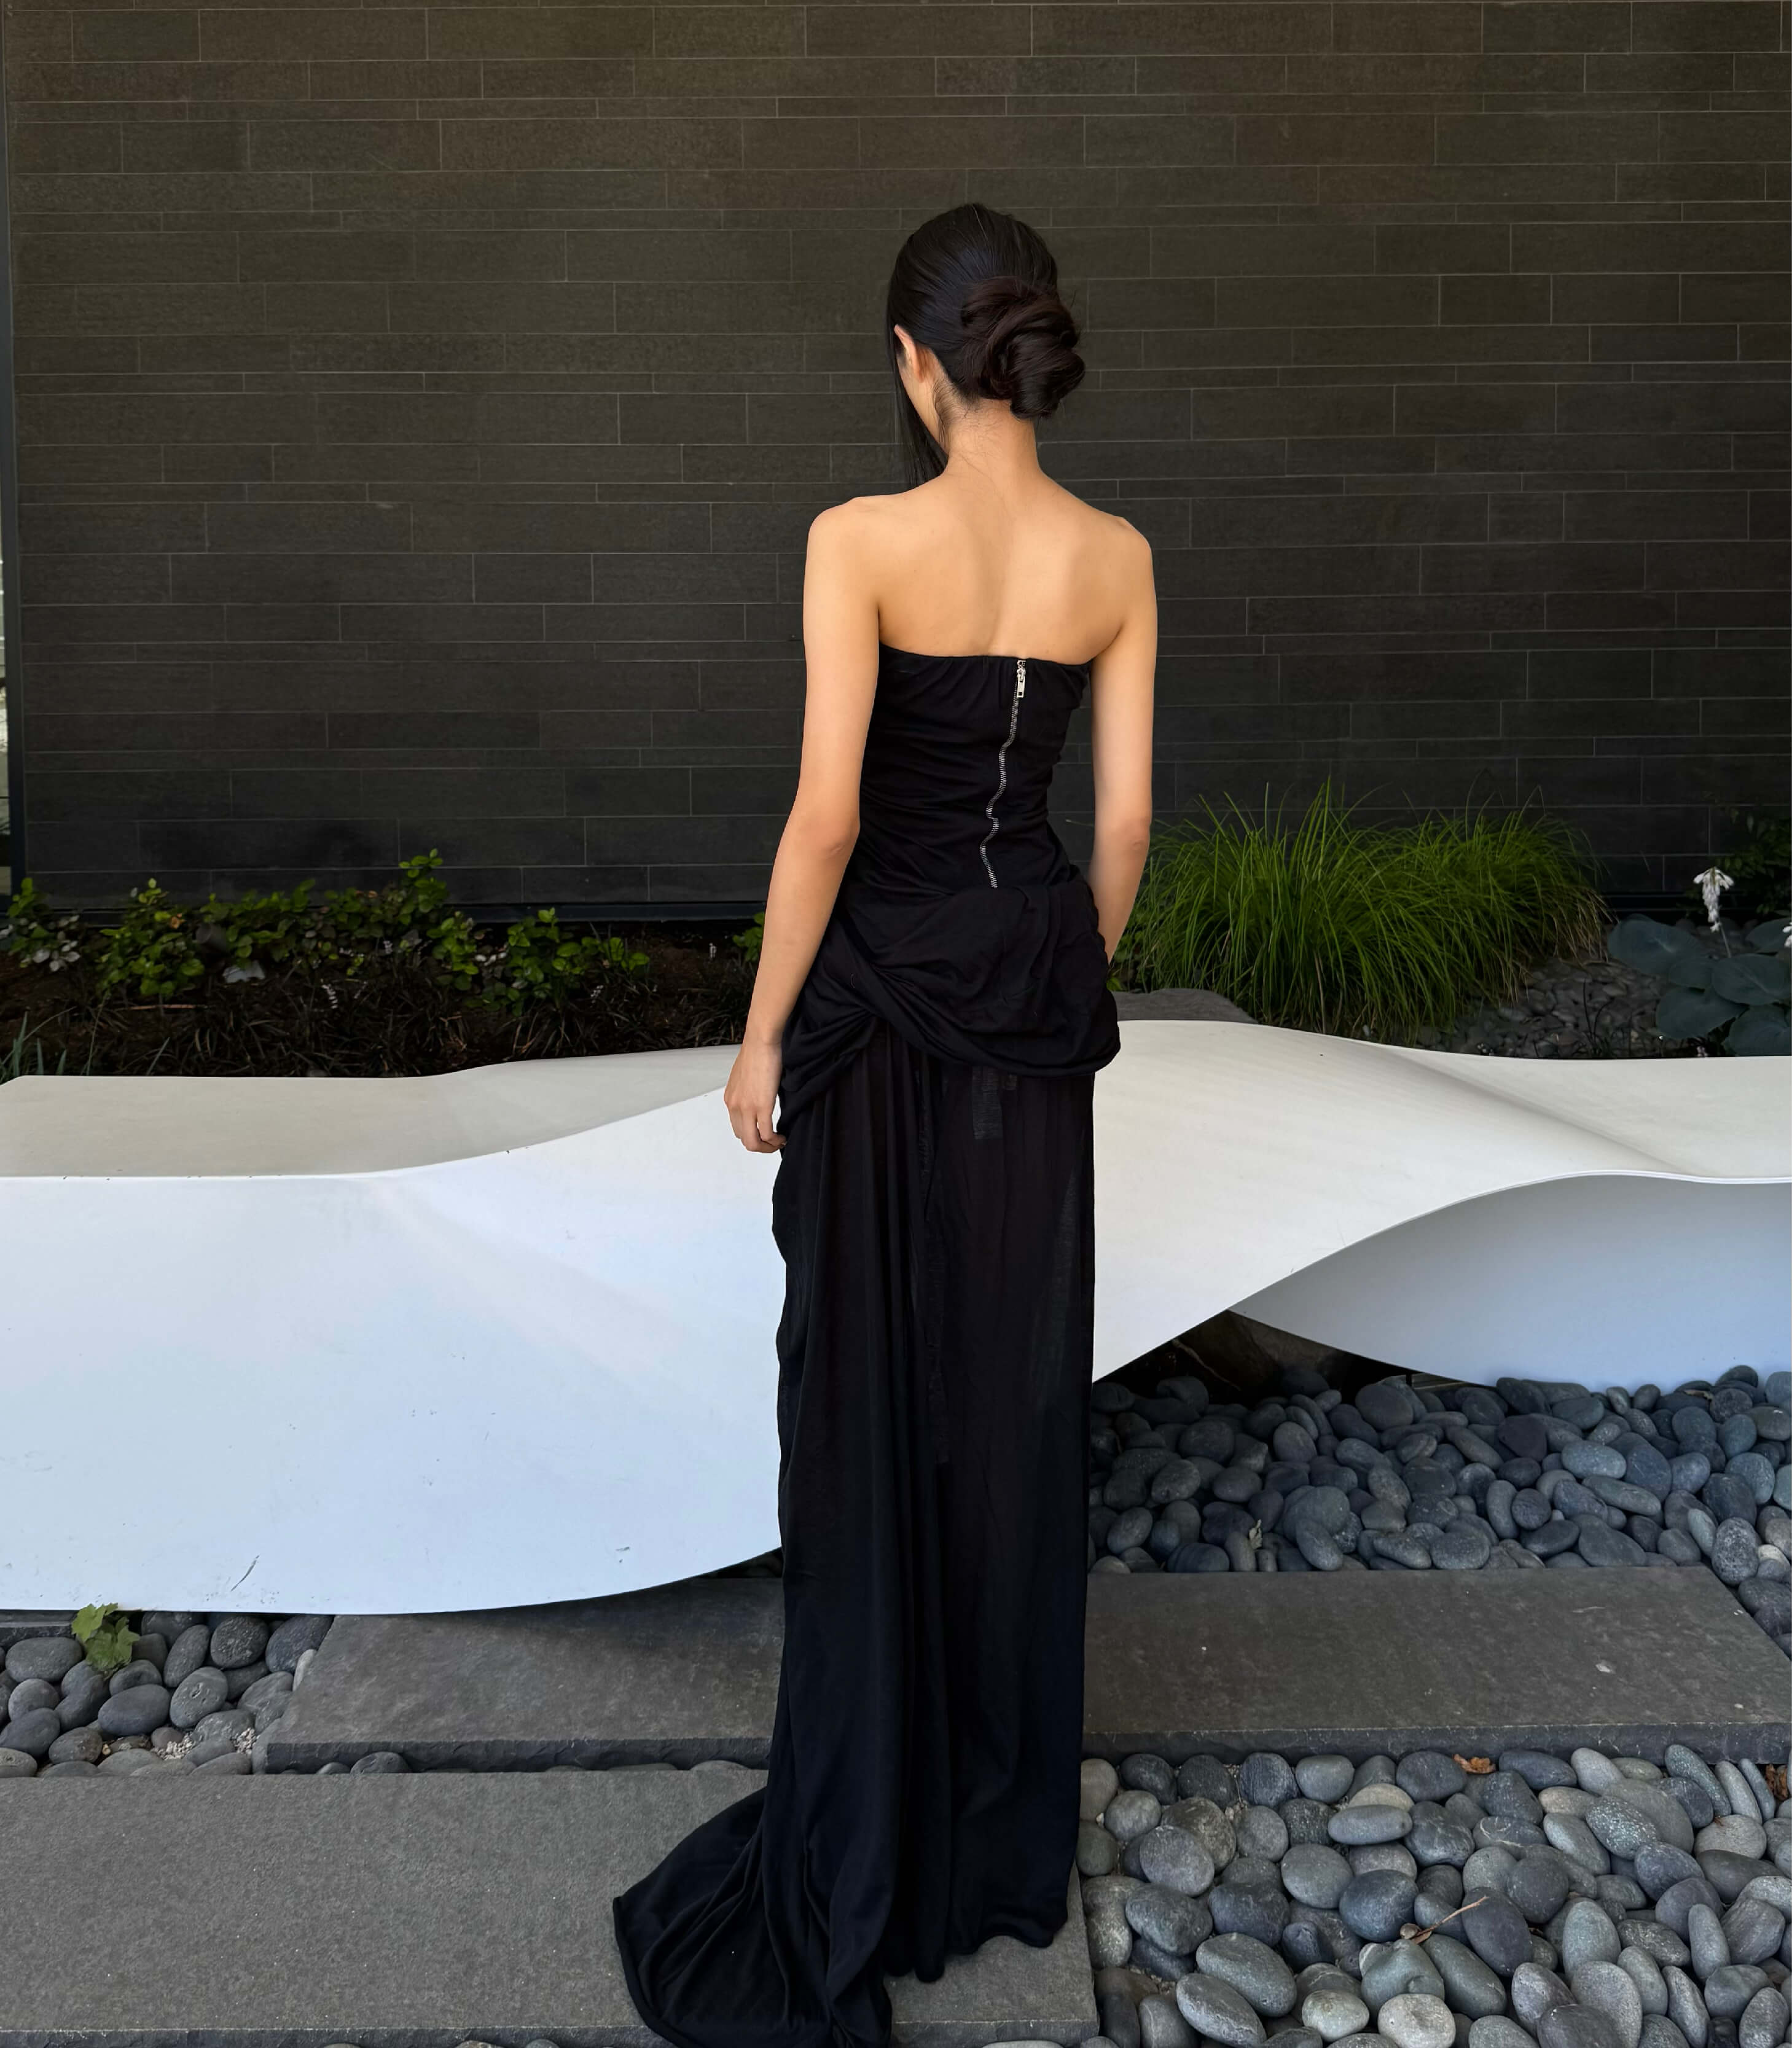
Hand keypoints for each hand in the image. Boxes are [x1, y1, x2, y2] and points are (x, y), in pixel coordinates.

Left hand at [724, 1036, 784, 1152]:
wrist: (760, 1041)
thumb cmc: (756, 1052)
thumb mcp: (745, 1076)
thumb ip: (749, 1091)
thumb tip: (760, 1097)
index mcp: (730, 1099)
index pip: (737, 1128)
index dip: (753, 1135)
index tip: (766, 1133)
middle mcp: (734, 1106)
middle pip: (744, 1139)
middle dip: (760, 1145)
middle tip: (774, 1142)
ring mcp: (746, 1108)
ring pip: (752, 1142)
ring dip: (767, 1147)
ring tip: (779, 1142)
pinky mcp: (761, 1106)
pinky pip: (766, 1134)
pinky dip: (775, 1141)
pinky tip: (783, 1137)